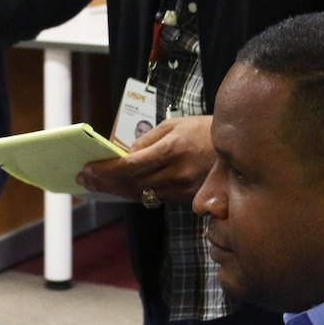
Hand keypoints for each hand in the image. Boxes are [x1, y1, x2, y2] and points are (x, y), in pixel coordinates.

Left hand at [76, 115, 213, 203]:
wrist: (240, 148)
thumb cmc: (204, 130)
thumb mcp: (175, 125)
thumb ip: (147, 141)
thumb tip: (124, 156)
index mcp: (173, 149)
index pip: (131, 165)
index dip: (106, 170)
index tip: (87, 169)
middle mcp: (178, 173)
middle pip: (132, 184)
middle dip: (104, 183)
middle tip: (83, 180)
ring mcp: (184, 189)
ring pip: (141, 194)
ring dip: (115, 191)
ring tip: (94, 185)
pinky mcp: (188, 199)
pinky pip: (155, 197)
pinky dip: (134, 193)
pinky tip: (118, 188)